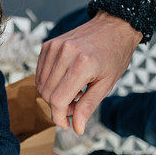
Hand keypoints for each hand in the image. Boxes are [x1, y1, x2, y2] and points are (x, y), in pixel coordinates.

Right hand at [36, 11, 140, 134]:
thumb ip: (88, 106)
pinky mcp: (49, 45)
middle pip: (47, 94)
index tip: (67, 124)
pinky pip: (40, 73)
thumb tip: (76, 128)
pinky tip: (67, 80)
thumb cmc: (114, 55)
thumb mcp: (106, 84)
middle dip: (58, 107)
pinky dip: (50, 83)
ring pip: (41, 84)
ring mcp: (54, 47)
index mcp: (82, 64)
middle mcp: (65, 53)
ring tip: (74, 91)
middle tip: (77, 104)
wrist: (114, 26)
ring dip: (54, 95)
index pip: (58, 100)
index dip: (59, 117)